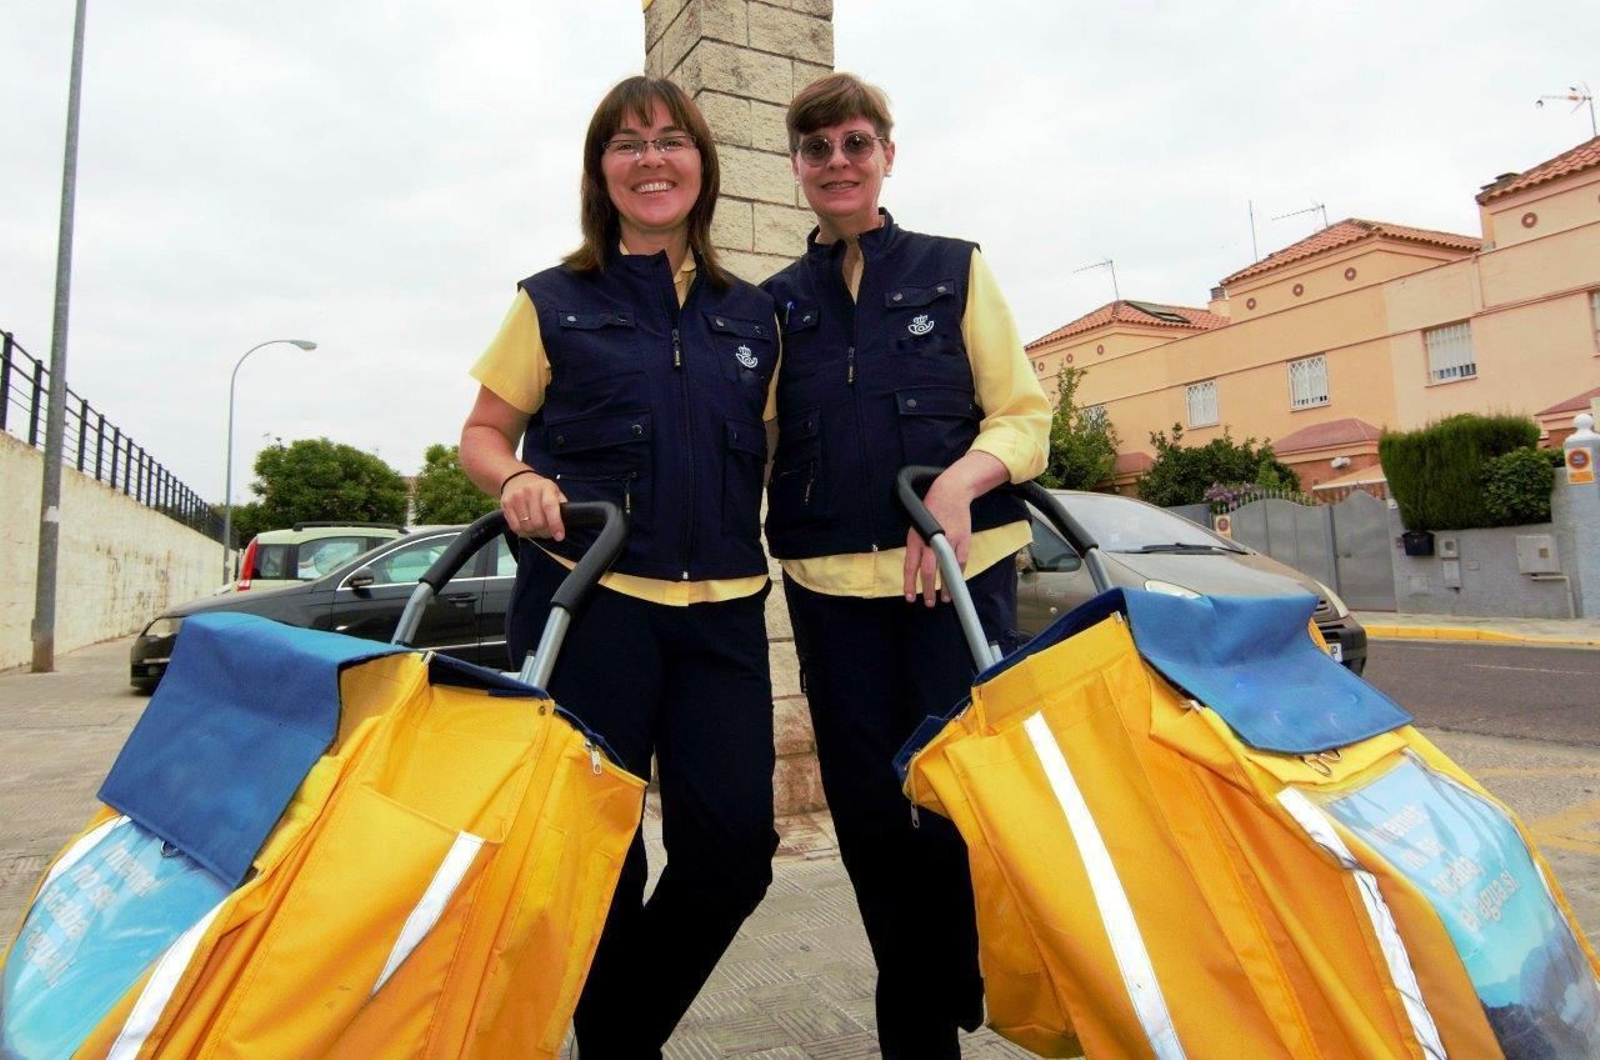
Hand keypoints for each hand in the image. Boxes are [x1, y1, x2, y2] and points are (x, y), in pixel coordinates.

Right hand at [501, 471, 567, 540]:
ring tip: (537, 527)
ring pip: (527, 527)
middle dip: (545, 531)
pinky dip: (523, 532)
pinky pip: (515, 528)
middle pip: (538, 522)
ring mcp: (516, 497)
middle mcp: (530, 491)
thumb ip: (562, 505)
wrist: (516, 478)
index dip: (555, 524)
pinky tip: (526, 526)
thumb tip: (566, 521)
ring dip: (534, 533)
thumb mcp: (555, 492)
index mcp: (546, 487)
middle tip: (547, 531)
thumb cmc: (540, 489)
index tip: (559, 536)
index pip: (550, 507)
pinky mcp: (506, 504)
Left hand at [904, 471, 974, 606]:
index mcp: (916, 538)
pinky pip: (960, 563)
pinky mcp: (962, 541)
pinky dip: (958, 575)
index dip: (909, 584)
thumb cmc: (932, 510)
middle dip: (928, 590)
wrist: (950, 493)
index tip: (909, 597)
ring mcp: (949, 541)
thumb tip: (919, 569)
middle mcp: (931, 541)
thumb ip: (918, 547)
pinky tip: (956, 583)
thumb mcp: (917, 527)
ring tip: (946, 598)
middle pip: (929, 572)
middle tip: (929, 603)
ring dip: (946, 587)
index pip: (910, 566)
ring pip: (946, 570)